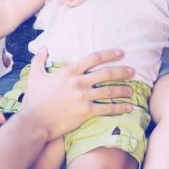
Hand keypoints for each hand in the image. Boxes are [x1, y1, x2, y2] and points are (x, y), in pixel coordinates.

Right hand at [19, 47, 135, 138]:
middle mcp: (78, 82)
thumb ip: (39, 60)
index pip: (94, 58)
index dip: (110, 54)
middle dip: (122, 71)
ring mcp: (83, 97)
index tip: (121, 53)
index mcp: (69, 71)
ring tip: (132, 90)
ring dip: (123, 90)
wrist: (35, 121)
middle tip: (133, 71)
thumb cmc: (35, 99)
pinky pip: (107, 108)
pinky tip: (128, 107)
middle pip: (106, 73)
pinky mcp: (86, 112)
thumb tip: (43, 47)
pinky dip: (120, 108)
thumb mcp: (35, 76)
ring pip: (109, 90)